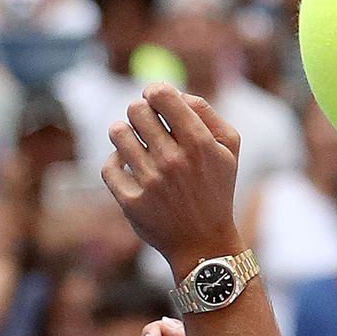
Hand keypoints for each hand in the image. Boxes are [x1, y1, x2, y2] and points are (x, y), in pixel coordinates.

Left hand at [101, 84, 242, 267]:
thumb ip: (206, 112)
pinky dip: (116, 162)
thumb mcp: (228, 149)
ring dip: (124, 133)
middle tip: (146, 124)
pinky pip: (109, 166)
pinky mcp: (131, 203)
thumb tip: (174, 92)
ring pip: (118, 133)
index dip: (154, 91)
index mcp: (199, 143)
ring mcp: (150, 183)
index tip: (155, 100)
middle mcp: (173, 161)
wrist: (205, 244)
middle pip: (136, 110)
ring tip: (134, 142)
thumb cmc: (216, 189)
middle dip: (139, 112)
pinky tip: (128, 165)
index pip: (161, 95)